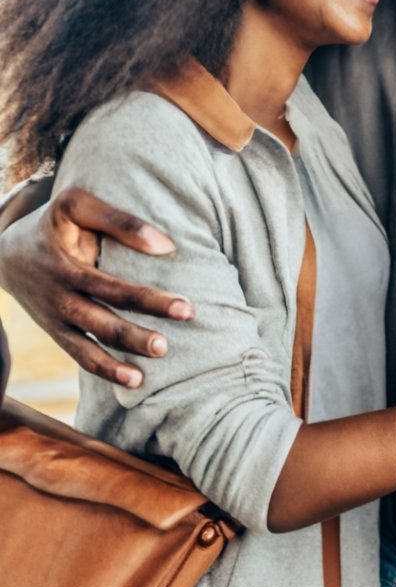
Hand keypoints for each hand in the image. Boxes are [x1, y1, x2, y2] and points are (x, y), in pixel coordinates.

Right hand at [0, 187, 192, 387]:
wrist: (4, 251)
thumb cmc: (54, 222)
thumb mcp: (77, 206)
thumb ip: (120, 221)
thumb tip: (166, 246)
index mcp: (66, 267)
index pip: (113, 288)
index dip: (149, 299)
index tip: (185, 307)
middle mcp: (60, 299)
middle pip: (101, 323)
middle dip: (135, 337)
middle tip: (168, 346)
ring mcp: (56, 319)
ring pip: (86, 348)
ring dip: (115, 364)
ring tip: (144, 378)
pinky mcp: (56, 332)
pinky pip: (78, 355)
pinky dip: (102, 370)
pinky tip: (133, 380)